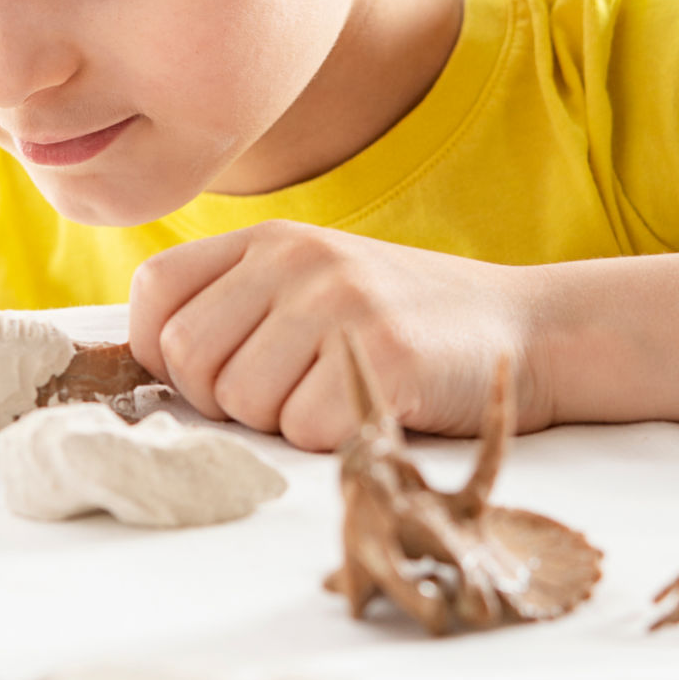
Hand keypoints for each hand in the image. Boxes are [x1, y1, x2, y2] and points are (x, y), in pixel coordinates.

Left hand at [129, 222, 548, 450]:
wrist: (530, 328)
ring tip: (334, 395)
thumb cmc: (404, 324)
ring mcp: (339, 301)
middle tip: (284, 397)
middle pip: (188, 357)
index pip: (155, 292)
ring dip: (281, 422)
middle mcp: (295, 259)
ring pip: (242, 401)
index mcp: (267, 239)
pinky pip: (304, 429)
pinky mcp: (383, 352)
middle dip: (222, 400)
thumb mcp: (312, 285)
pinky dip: (331, 440)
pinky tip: (370, 409)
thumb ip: (236, 307)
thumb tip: (149, 369)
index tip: (209, 375)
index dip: (162, 351)